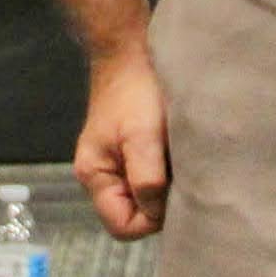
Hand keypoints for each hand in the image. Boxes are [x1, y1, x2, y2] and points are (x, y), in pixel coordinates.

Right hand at [73, 50, 169, 239]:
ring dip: (167, 185)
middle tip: (181, 175)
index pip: (123, 227)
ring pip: (147, 197)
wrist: (132, 49)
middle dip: (161, 203)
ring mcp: (119, 164)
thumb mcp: (143, 136)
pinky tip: (178, 152)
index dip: (151, 217)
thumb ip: (147, 179)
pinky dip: (169, 171)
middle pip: (136, 215)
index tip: (171, 191)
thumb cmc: (136, 90)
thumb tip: (158, 213)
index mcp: (95, 177)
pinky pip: (153, 177)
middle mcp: (104, 176)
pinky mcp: (135, 151)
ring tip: (179, 159)